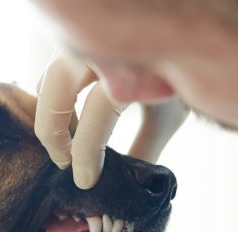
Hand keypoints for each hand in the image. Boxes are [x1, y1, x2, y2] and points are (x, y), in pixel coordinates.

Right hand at [35, 51, 188, 188]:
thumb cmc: (178, 81)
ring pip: (48, 78)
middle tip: (63, 163)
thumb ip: (143, 149)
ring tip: (70, 142)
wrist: (189, 42)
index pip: (95, 115)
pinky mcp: (76, 41)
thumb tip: (125, 186)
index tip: (85, 180)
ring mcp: (85, 39)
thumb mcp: (166, 118)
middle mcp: (100, 46)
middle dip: (53, 133)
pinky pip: (52, 69)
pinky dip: (55, 95)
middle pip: (53, 91)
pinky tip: (73, 119)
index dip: (85, 154)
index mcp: (129, 67)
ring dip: (52, 112)